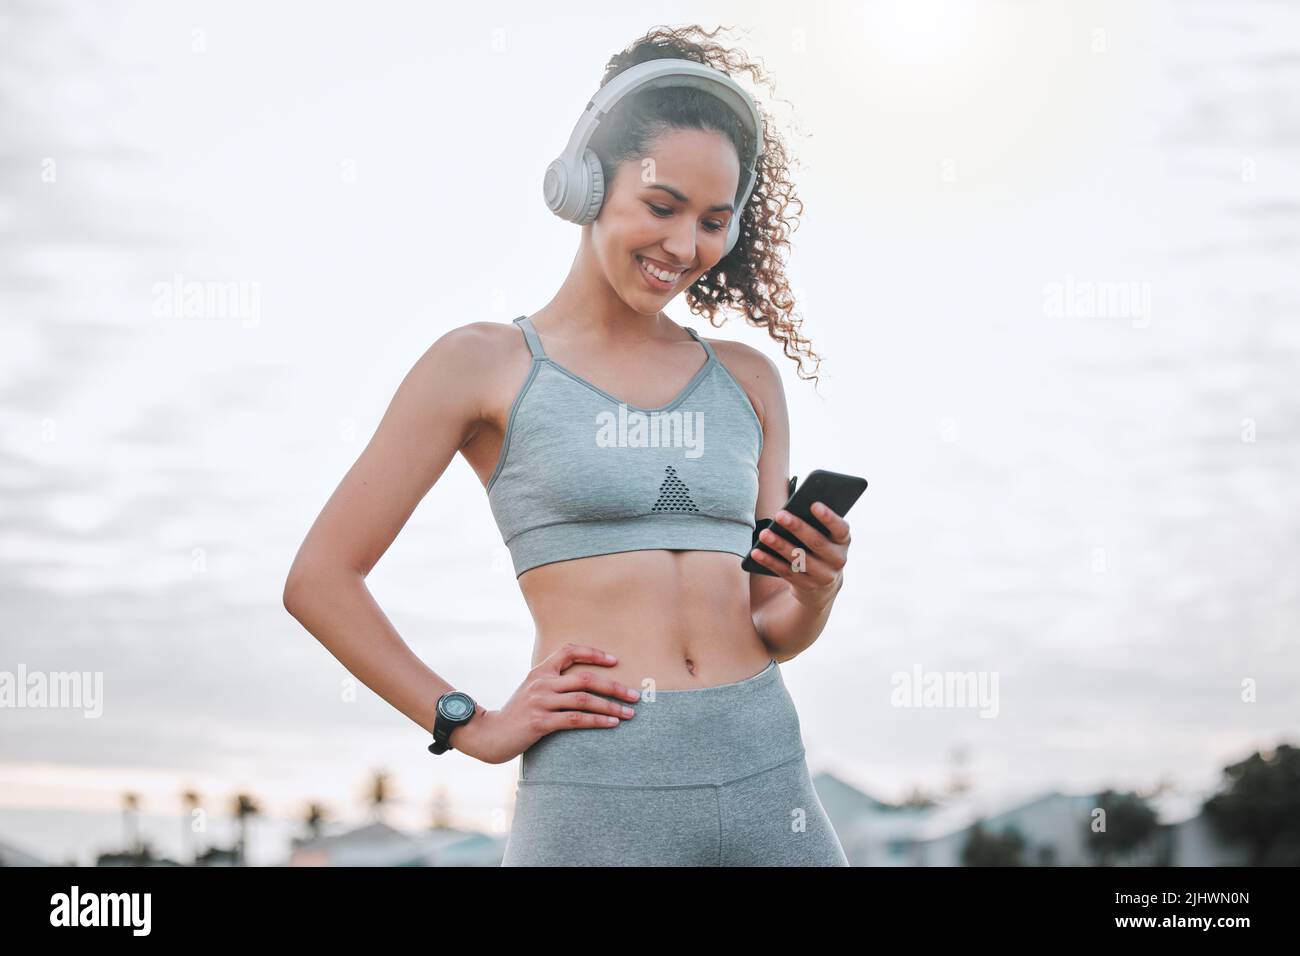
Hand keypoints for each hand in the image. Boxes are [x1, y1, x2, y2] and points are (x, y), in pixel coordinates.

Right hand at [451, 643, 641, 764]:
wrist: (489, 734)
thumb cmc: (516, 714)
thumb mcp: (532, 690)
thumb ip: (553, 683)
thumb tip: (584, 682)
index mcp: (541, 671)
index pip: (570, 651)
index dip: (593, 653)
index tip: (614, 661)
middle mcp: (542, 682)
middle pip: (585, 678)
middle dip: (614, 686)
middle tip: (635, 695)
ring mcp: (541, 702)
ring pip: (583, 699)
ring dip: (611, 706)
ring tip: (630, 713)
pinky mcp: (540, 722)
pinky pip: (575, 719)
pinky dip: (597, 720)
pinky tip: (612, 723)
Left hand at [748, 500, 851, 608]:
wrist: (823, 585)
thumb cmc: (819, 546)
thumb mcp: (826, 536)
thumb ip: (815, 524)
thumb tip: (790, 511)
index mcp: (843, 541)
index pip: (840, 529)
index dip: (828, 517)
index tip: (814, 504)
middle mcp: (837, 560)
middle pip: (817, 543)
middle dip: (797, 528)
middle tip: (779, 515)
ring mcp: (823, 576)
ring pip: (799, 559)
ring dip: (780, 545)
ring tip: (764, 533)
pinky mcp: (806, 586)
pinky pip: (785, 572)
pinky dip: (769, 562)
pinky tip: (756, 552)